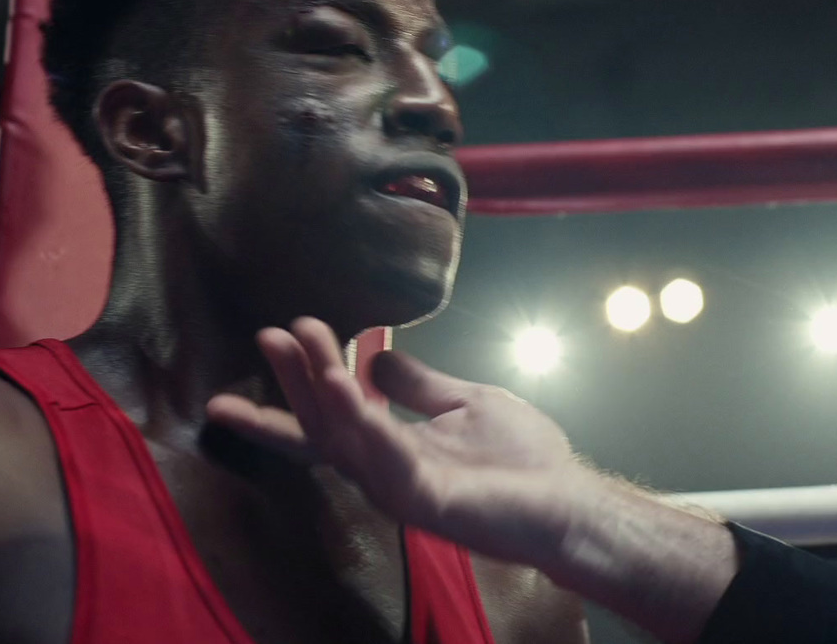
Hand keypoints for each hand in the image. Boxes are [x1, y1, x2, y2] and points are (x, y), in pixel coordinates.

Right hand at [206, 317, 590, 567]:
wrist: (567, 501)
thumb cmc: (521, 458)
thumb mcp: (464, 402)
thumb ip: (419, 385)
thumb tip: (375, 355)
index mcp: (389, 449)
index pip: (330, 416)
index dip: (295, 384)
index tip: (277, 335)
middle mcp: (383, 471)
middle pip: (324, 425)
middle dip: (295, 380)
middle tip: (269, 334)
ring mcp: (402, 488)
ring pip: (345, 441)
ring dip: (320, 394)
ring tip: (300, 349)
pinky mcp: (429, 501)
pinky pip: (388, 460)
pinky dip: (365, 425)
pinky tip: (346, 387)